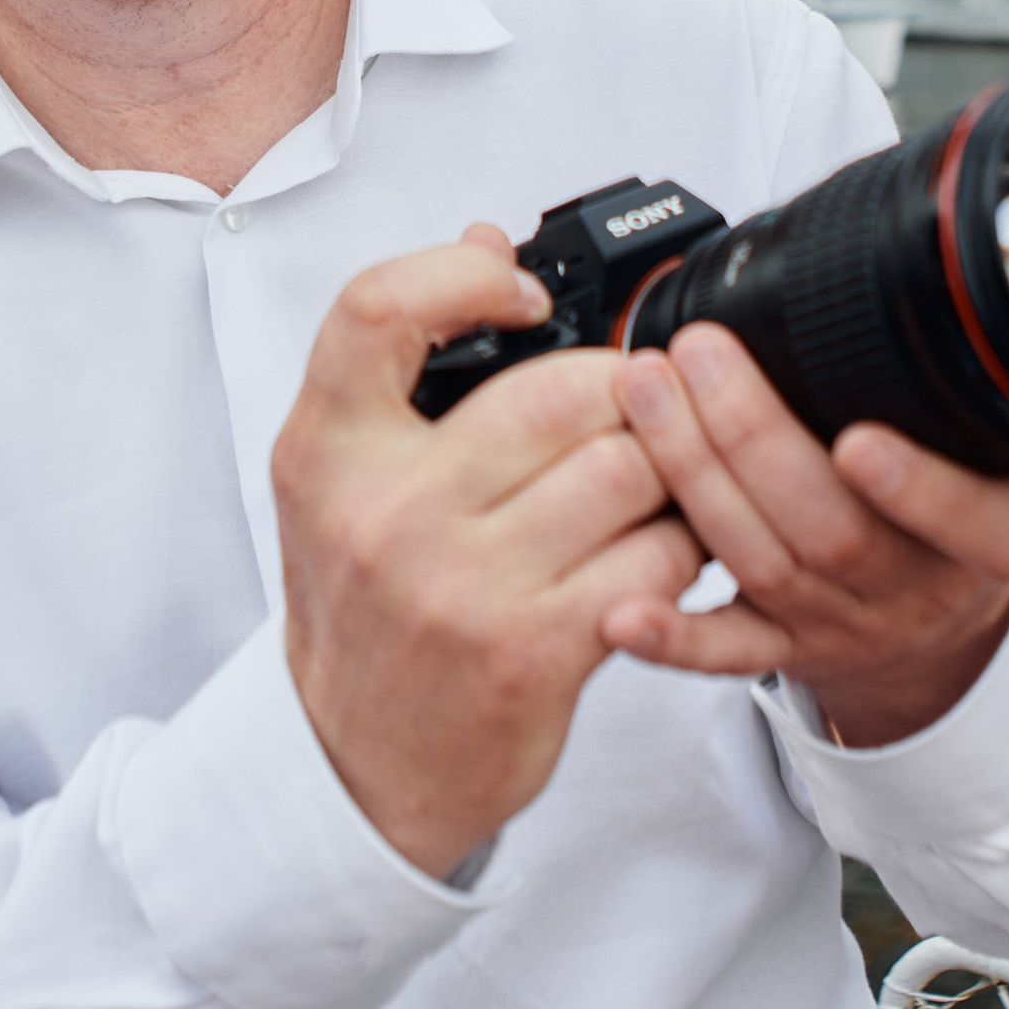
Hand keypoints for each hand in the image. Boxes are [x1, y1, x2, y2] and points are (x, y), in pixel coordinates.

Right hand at [273, 227, 703, 876]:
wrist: (355, 769)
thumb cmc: (363, 609)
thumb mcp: (343, 480)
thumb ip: (402, 362)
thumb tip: (484, 239)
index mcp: (327, 450)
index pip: (377, 307)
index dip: (464, 272)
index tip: (520, 289)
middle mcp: (387, 512)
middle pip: (557, 387)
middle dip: (621, 387)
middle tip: (634, 404)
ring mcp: (461, 585)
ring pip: (626, 468)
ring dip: (668, 466)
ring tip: (660, 475)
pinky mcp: (535, 652)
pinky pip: (655, 559)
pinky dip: (682, 545)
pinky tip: (665, 547)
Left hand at [601, 326, 1008, 745]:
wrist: (941, 615)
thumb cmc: (963, 496)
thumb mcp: (1005, 444)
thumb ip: (968, 385)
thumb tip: (905, 268)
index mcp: (993, 532)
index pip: (968, 519)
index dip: (915, 487)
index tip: (858, 440)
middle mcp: (917, 586)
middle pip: (833, 530)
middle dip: (753, 436)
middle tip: (699, 353)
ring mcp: (844, 622)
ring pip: (765, 565)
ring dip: (694, 476)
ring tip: (646, 392)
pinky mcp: (784, 649)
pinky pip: (726, 653)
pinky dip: (672, 637)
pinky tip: (621, 612)